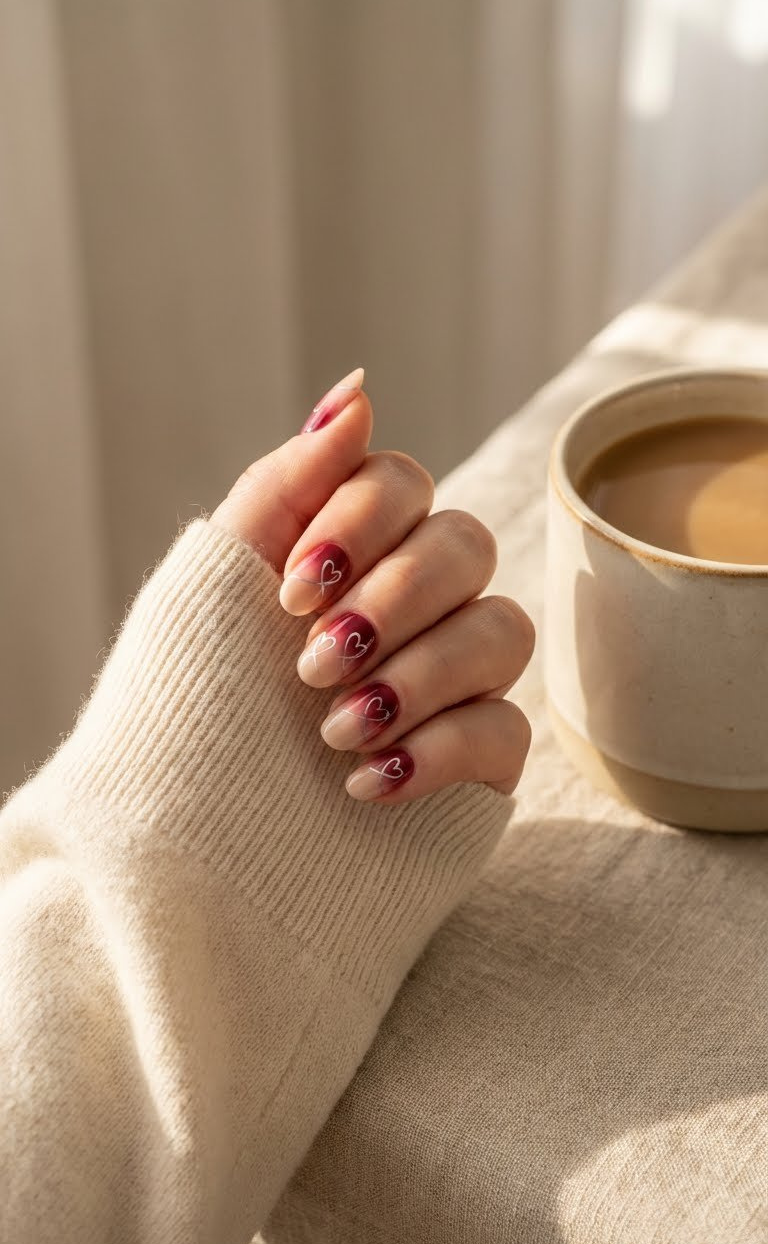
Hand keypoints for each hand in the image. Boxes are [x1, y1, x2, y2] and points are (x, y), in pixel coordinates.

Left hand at [211, 369, 533, 803]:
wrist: (185, 857)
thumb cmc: (191, 713)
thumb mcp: (219, 584)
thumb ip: (290, 481)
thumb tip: (359, 386)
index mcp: (343, 557)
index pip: (402, 483)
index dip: (361, 522)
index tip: (290, 591)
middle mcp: (407, 609)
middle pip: (464, 545)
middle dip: (392, 598)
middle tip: (312, 665)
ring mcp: (449, 685)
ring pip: (503, 630)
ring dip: (417, 675)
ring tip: (332, 730)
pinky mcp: (477, 764)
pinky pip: (507, 729)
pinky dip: (437, 751)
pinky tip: (363, 784)